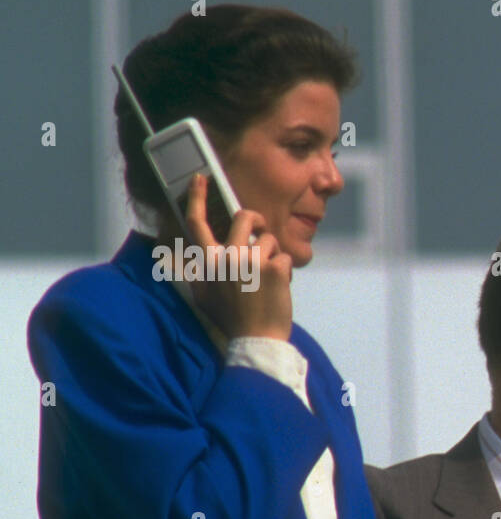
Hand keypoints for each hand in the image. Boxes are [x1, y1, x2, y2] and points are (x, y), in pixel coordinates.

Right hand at [183, 173, 293, 340]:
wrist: (255, 339)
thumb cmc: (230, 319)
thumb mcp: (203, 295)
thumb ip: (200, 272)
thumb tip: (196, 257)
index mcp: (208, 261)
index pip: (197, 222)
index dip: (197, 197)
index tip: (201, 179)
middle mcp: (228, 256)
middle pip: (244, 217)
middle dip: (256, 220)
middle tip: (261, 231)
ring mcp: (252, 260)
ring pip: (269, 238)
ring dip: (273, 254)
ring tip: (270, 277)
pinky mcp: (275, 268)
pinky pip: (285, 256)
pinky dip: (286, 270)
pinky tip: (279, 288)